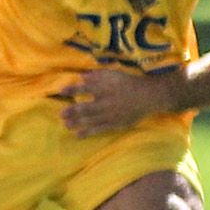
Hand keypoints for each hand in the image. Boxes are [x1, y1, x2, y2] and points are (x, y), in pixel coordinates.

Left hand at [56, 67, 178, 137]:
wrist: (148, 96)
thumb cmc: (129, 83)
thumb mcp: (113, 74)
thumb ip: (97, 76)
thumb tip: (81, 78)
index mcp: (105, 88)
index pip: (85, 88)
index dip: (72, 89)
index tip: (60, 91)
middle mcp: (106, 102)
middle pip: (86, 107)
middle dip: (72, 111)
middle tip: (61, 114)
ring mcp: (110, 115)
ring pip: (91, 120)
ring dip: (77, 123)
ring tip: (66, 125)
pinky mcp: (115, 124)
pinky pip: (100, 129)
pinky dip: (88, 132)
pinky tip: (78, 135)